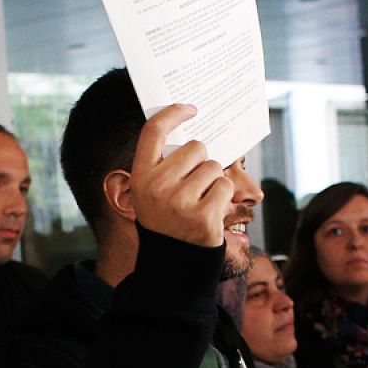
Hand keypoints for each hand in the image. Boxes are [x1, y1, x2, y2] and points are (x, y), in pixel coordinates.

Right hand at [128, 104, 231, 247]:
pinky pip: (225, 186)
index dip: (173, 113)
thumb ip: (164, 162)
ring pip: (214, 167)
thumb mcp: (152, 189)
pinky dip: (223, 196)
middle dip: (201, 160)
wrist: (172, 259)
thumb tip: (190, 125)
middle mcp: (157, 187)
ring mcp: (180, 203)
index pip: (154, 131)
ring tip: (200, 200)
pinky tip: (209, 210)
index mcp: (141, 175)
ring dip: (213, 180)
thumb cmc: (166, 216)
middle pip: (196, 147)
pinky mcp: (203, 217)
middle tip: (193, 183)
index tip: (190, 109)